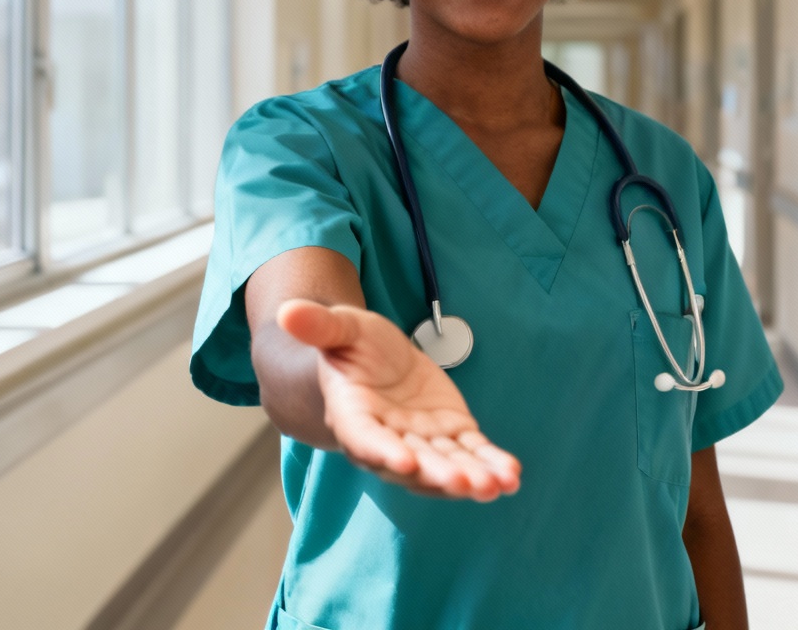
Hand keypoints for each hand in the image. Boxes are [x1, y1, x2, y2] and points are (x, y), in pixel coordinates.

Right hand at [277, 299, 520, 501]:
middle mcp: (388, 438)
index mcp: (354, 415)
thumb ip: (318, 326)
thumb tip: (286, 312)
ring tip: (497, 485)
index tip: (406, 460)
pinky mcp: (450, 433)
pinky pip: (471, 453)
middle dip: (437, 474)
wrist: (371, 362)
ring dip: (471, 477)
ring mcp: (422, 440)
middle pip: (412, 463)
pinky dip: (490, 464)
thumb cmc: (349, 346)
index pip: (366, 438)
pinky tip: (511, 475)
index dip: (384, 451)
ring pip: (446, 465)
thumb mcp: (338, 328)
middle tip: (463, 482)